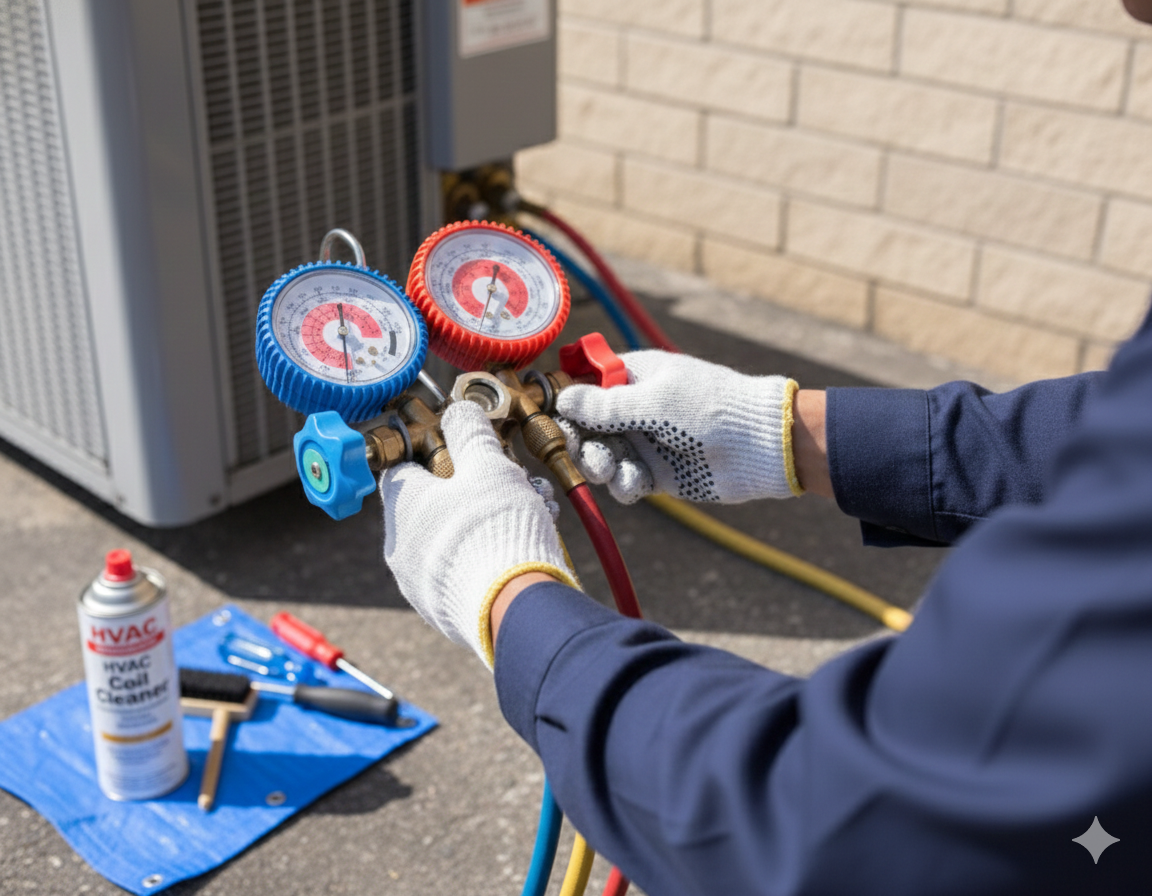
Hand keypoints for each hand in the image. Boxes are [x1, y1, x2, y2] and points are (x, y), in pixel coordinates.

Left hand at [379, 401, 576, 667]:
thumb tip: (461, 412)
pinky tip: (520, 549)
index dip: (436, 452)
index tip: (464, 451)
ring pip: (451, 539)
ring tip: (528, 514)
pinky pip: (462, 572)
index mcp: (401, 505)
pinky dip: (486, 557)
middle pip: (433, 504)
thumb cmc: (494, 530)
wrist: (514, 608)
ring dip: (486, 522)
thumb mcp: (488, 465)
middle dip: (473, 490)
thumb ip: (471, 433)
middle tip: (509, 484)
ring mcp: (419, 584)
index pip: (403, 467)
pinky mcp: (444, 611)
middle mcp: (400, 547)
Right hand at [555, 351, 802, 504]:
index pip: (584, 385)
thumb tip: (564, 399)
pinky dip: (625, 484)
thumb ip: (606, 405)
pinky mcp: (657, 474)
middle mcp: (634, 409)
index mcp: (632, 377)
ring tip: (611, 469)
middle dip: (580, 441)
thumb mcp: (654, 401)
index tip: (553, 418)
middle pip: (586, 427)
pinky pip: (626, 481)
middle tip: (581, 451)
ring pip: (602, 457)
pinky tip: (636, 482)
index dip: (565, 401)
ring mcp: (645, 442)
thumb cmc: (709, 408)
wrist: (758, 446)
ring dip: (600, 464)